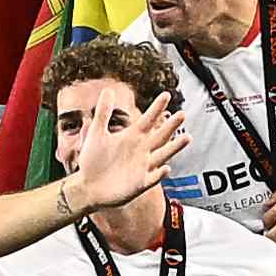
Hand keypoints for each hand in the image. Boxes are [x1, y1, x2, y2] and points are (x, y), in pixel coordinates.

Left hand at [56, 90, 183, 210]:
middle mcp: (140, 150)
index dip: (156, 108)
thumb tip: (107, 89)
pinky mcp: (139, 183)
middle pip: (160, 136)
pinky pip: (153, 178)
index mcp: (131, 137)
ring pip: (162, 155)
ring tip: (187, 138)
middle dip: (171, 125)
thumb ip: (103, 112)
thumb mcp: (96, 133)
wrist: (87, 186)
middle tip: (182, 114)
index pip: (148, 119)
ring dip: (174, 147)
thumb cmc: (92, 160)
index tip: (166, 95)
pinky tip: (166, 168)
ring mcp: (142, 166)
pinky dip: (159, 174)